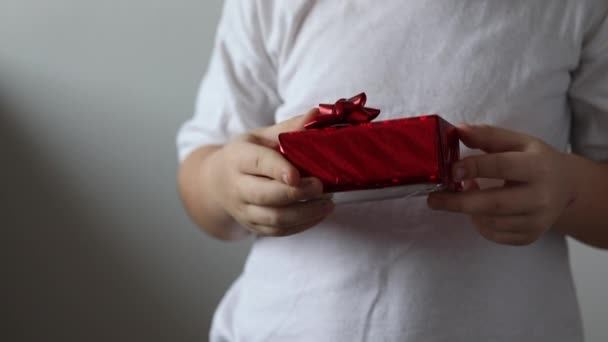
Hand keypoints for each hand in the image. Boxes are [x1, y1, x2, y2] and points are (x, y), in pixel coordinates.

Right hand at [209, 109, 334, 236]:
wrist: (217, 183)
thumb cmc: (246, 155)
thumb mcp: (261, 136)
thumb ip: (289, 127)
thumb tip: (317, 114)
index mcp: (238, 158)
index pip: (258, 163)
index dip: (278, 170)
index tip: (297, 175)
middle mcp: (237, 187)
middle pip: (266, 195)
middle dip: (296, 193)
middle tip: (321, 186)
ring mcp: (243, 210)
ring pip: (274, 219)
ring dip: (304, 213)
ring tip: (327, 203)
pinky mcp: (253, 226)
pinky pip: (278, 232)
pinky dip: (302, 225)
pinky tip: (320, 213)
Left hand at [427, 124, 576, 245]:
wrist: (566, 188)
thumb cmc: (535, 160)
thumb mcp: (517, 141)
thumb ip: (487, 136)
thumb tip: (457, 130)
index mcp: (538, 167)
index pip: (502, 167)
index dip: (474, 168)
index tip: (450, 170)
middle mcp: (541, 198)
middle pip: (494, 204)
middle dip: (458, 202)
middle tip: (433, 199)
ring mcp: (537, 221)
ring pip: (490, 222)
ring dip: (469, 210)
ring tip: (465, 193)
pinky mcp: (529, 237)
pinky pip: (494, 234)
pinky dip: (479, 223)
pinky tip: (480, 209)